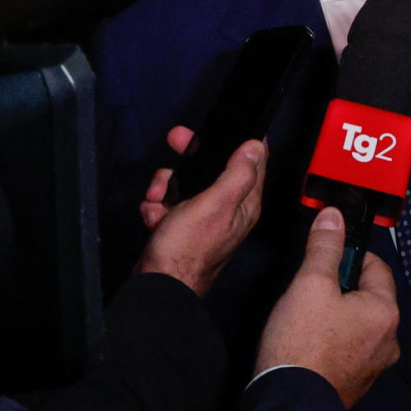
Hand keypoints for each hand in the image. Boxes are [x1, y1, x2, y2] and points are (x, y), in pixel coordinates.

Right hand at [135, 126, 265, 297]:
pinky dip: (157, 206)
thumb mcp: (215, 204)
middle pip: (213, 167)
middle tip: (175, 141)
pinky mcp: (181, 226)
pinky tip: (153, 217)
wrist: (158, 284)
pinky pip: (169, 203)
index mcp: (244, 203)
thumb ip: (237, 174)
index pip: (253, 161)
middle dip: (189, 158)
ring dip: (166, 186)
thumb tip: (257, 146)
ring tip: (157, 200)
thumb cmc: (187, 248)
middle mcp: (227, 209)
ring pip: (185, 183)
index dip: (239, 140)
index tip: (222, 125)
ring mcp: (202, 218)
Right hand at [255, 206, 401, 408]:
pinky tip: (308, 343)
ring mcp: (374, 366)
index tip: (326, 259)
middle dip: (341, 288)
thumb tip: (334, 216)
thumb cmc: (302, 342)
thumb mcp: (310, 283)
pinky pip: (349, 350)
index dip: (351, 256)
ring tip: (305, 318)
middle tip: (309, 290)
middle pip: (369, 297)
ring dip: (337, 316)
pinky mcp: (356, 385)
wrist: (289, 404)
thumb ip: (325, 247)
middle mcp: (389, 341)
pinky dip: (333, 342)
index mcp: (386, 312)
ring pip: (358, 325)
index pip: (377, 267)